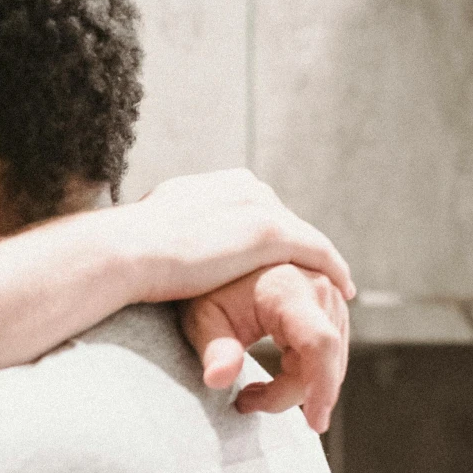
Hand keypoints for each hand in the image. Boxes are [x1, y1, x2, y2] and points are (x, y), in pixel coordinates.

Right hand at [112, 169, 354, 303]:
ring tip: (336, 283)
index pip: (253, 209)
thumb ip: (172, 231)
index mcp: (215, 184)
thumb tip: (163, 242)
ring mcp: (258, 206)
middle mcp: (242, 186)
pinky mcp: (271, 232)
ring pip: (303, 236)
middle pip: (282, 219)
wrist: (128, 251)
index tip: (277, 259)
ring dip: (320, 260)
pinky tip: (344, 287)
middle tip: (313, 276)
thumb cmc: (128, 251)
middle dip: (298, 247)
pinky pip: (316, 251)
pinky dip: (333, 268)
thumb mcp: (154, 229)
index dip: (268, 236)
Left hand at [179, 264, 350, 432]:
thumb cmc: (209, 291)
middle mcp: (321, 290)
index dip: (322, 386)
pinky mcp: (330, 310)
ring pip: (329, 362)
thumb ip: (214, 350)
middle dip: (291, 394)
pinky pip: (328, 355)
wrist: (220, 259)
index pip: (320, 344)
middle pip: (324, 360)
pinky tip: (271, 382)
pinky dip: (303, 376)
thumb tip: (218, 380)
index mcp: (291, 289)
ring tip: (251, 392)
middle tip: (247, 403)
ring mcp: (331, 299)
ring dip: (294, 387)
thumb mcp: (202, 319)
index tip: (315, 424)